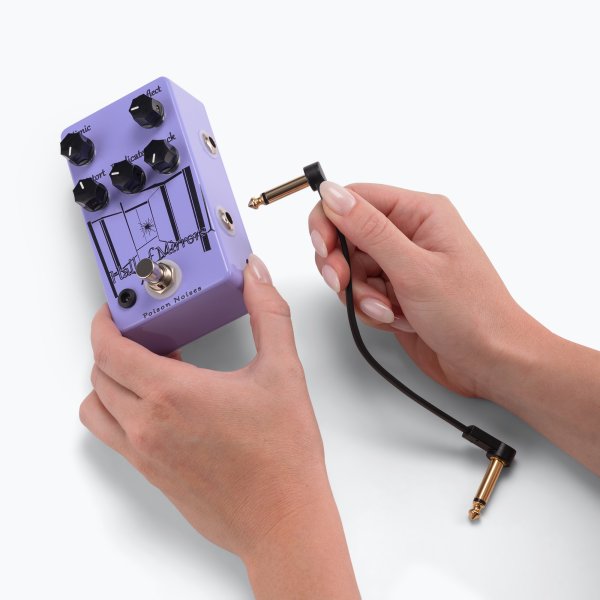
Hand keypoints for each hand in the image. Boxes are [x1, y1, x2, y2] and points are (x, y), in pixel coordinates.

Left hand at [80, 254, 359, 598]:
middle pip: (99, 373)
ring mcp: (144, 453)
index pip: (108, 349)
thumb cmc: (282, 454)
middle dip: (112, 346)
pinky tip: (160, 404)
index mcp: (172, 394)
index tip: (115, 310)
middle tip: (143, 334)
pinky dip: (120, 411)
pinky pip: (113, 435)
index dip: (105, 322)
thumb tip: (256, 275)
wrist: (283, 518)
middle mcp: (147, 424)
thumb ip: (268, 313)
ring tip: (146, 369)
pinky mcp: (151, 474)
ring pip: (97, 407)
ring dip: (110, 381)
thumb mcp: (282, 371)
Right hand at [308, 181, 533, 397]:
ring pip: (351, 267)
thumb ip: (369, 230)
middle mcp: (409, 234)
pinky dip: (370, 308)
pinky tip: (396, 318)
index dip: (330, 221)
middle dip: (342, 264)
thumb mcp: (415, 269)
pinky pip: (362, 292)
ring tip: (387, 309)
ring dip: (361, 293)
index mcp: (420, 213)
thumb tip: (333, 194)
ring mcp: (402, 264)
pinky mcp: (396, 290)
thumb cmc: (473, 314)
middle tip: (346, 284)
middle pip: (347, 235)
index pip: (355, 198)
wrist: (491, 362)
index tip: (323, 249)